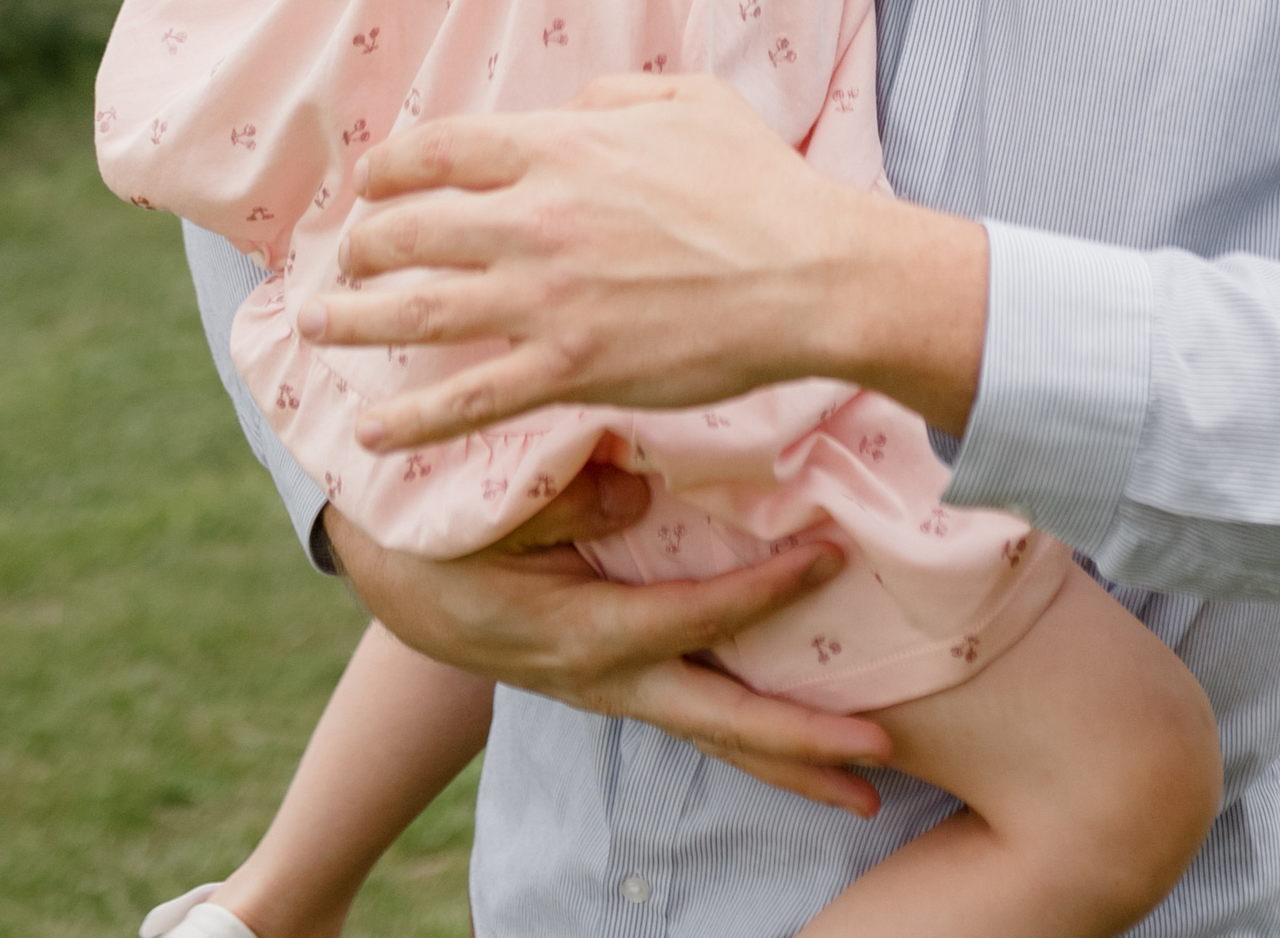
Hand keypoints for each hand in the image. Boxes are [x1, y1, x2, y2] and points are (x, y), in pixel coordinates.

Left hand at [298, 73, 988, 448]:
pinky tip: (370, 433)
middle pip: (410, 230)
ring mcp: (545, 299)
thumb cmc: (760, 184)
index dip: (390, 168)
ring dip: (355, 322)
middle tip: (346, 263)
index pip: (439, 151)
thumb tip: (568, 110)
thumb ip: (615, 97)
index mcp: (560, 148)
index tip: (371, 185)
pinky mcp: (568, 369)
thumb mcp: (690, 101)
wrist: (809, 274)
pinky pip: (467, 399)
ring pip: (418, 312)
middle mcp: (535, 219)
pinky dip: (410, 420)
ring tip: (317, 329)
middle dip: (363, 247)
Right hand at [324, 477, 895, 815]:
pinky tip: (795, 734)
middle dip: (802, 743)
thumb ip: (566, 503)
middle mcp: (607, 678)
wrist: (397, 577)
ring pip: (712, 734)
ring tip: (864, 784)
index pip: (695, 619)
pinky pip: (693, 711)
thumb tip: (640, 493)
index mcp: (582, 633)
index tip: (829, 555)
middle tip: (882, 756)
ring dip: (787, 759)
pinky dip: (747, 731)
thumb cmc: (444, 532)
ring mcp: (612, 689)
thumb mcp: (489, 511)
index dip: (765, 591)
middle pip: (719, 722)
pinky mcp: (614, 678)